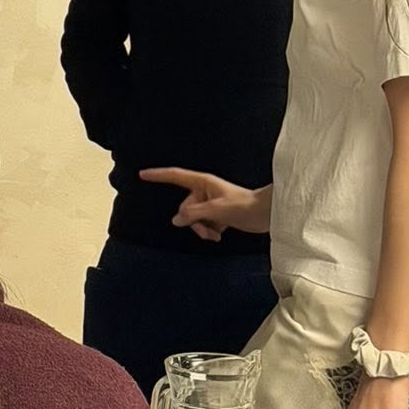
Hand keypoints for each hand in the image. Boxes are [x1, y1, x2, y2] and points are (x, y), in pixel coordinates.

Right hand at [139, 167, 271, 240]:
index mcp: (203, 183)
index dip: (158, 175)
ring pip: (193, 218)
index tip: (143, 174)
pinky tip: (220, 233)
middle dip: (193, 221)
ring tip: (215, 234)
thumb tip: (176, 219)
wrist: (266, 215)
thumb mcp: (216, 210)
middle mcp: (204, 191)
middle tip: (207, 229)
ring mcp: (210, 203)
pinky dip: (209, 231)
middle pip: (185, 207)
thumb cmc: (244, 207)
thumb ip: (194, 214)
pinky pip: (203, 224)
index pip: (175, 176)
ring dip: (202, 229)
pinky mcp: (217, 214)